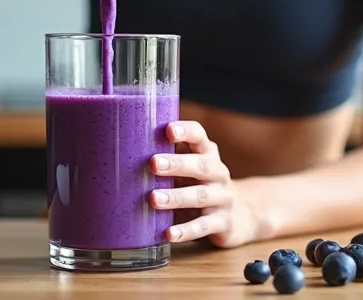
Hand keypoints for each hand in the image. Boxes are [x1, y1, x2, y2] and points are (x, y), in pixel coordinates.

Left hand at [149, 121, 260, 248]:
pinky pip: (204, 227)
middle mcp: (218, 173)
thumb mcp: (189, 167)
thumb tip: (123, 145)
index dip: (185, 131)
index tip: (168, 130)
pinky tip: (169, 234)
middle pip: (201, 166)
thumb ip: (168, 156)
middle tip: (153, 163)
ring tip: (154, 199)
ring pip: (200, 196)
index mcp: (207, 154)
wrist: (238, 215)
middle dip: (177, 164)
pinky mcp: (223, 223)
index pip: (199, 136)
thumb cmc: (199, 184)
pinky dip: (186, 231)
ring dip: (176, 197)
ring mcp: (223, 198)